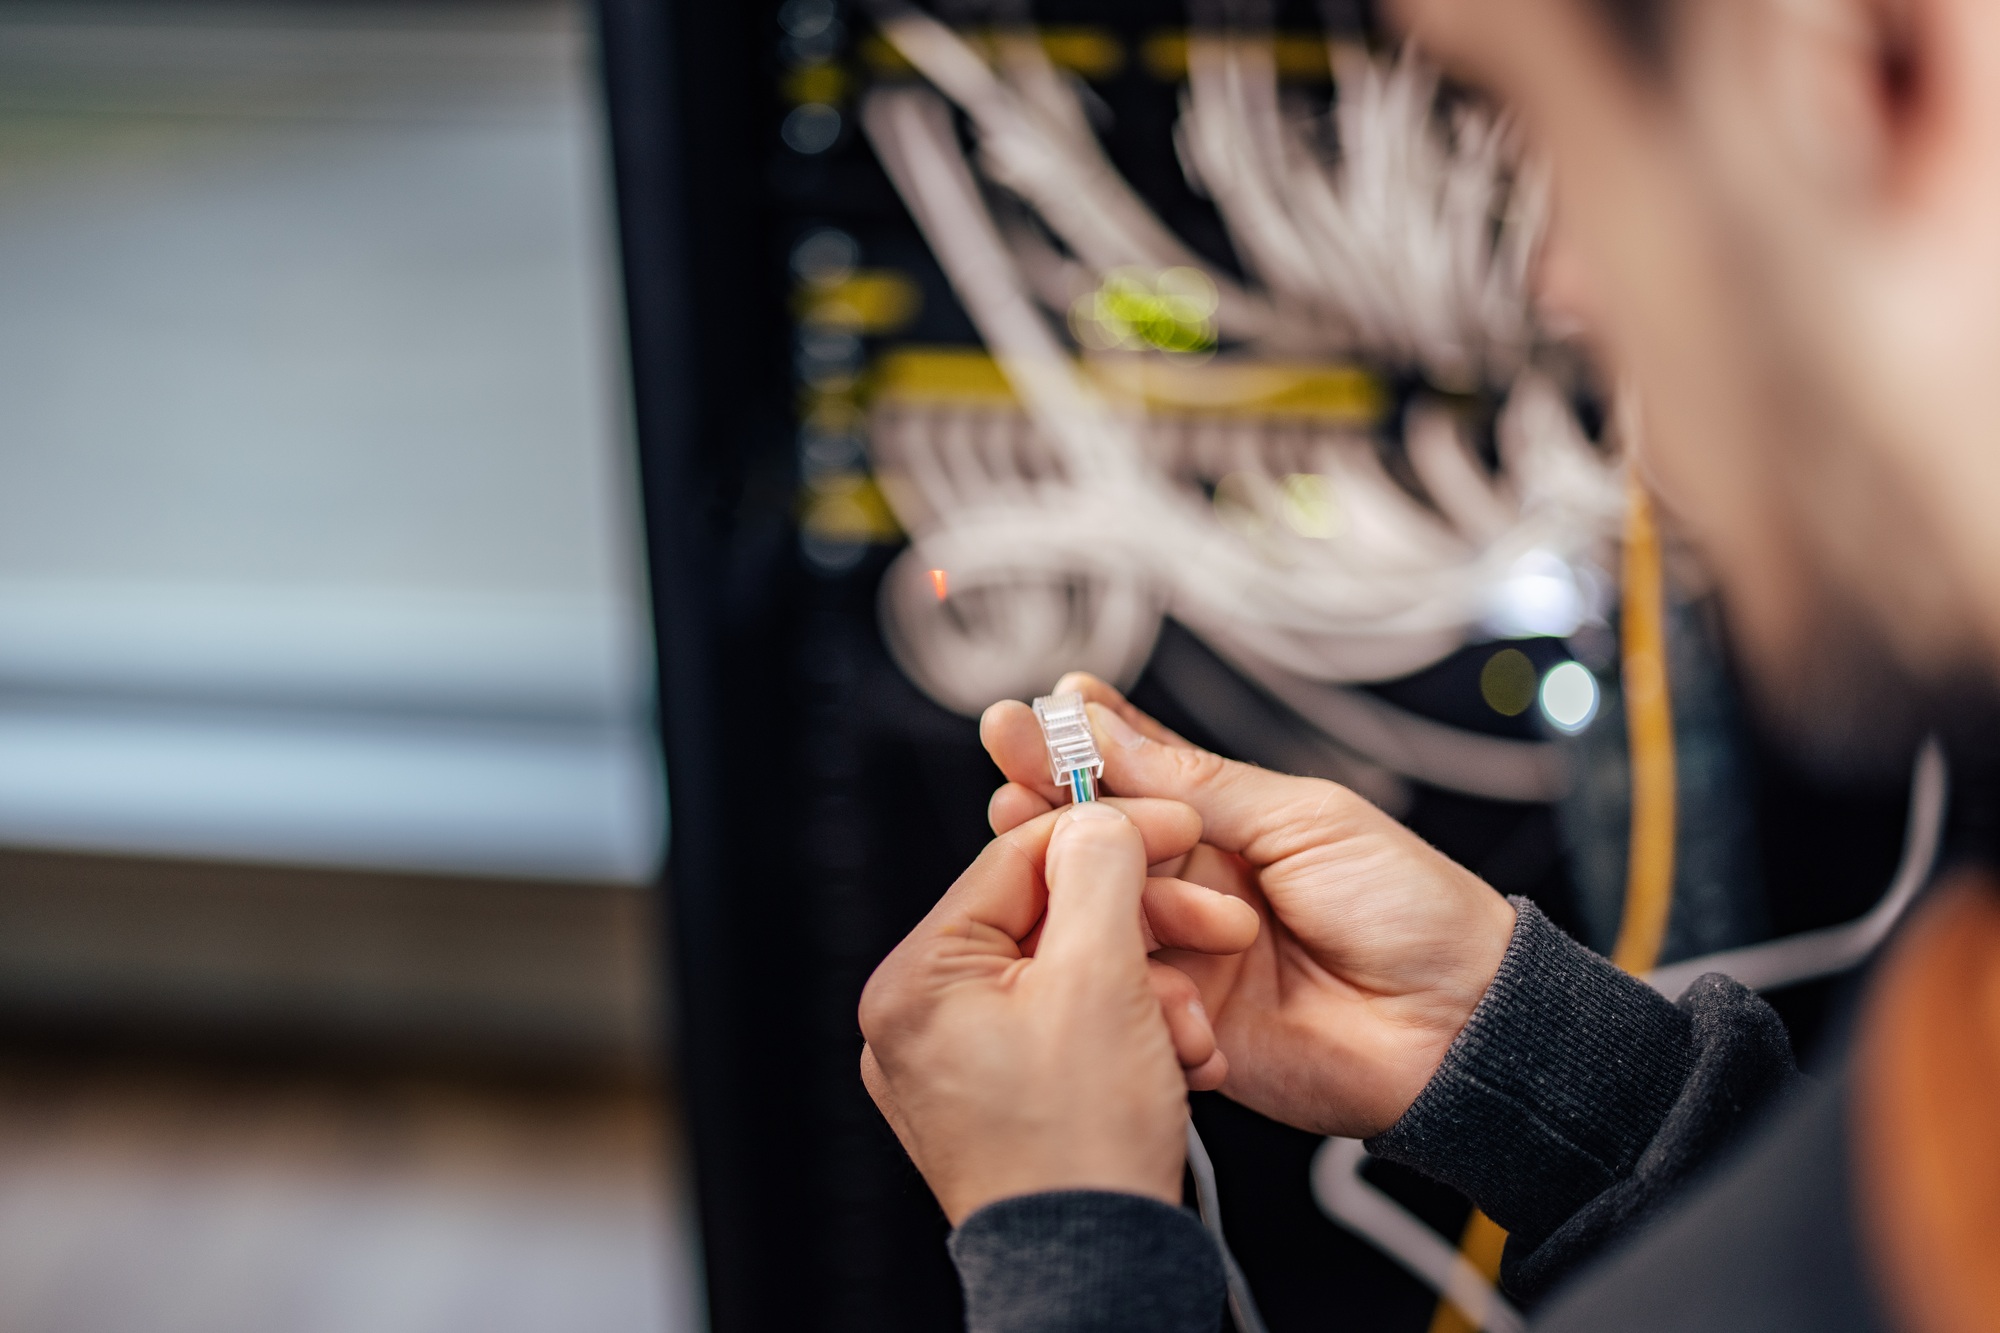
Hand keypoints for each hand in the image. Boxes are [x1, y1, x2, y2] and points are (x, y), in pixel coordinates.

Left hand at [859, 799, 1258, 1223]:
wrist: (1098, 1273)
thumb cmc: (1081, 1152)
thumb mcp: (1102, 981)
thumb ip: (1099, 875)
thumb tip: (1096, 819)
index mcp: (919, 979)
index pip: (1018, 859)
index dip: (1109, 833)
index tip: (1173, 825)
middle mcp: (921, 1020)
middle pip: (1051, 920)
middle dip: (1142, 937)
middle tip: (1208, 932)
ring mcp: (957, 1064)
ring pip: (1071, 975)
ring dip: (1148, 993)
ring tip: (1184, 1037)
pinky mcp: (999, 1099)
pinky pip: (1069, 1028)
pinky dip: (1130, 1034)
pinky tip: (1172, 1063)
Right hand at [982, 675, 1516, 1138]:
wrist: (1464, 1027)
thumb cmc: (1411, 909)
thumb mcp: (1303, 819)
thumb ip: (1196, 785)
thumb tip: (1100, 726)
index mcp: (1228, 823)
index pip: (1130, 775)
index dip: (1072, 748)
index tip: (1021, 719)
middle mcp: (1194, 884)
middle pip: (1094, 844)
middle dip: (1045, 813)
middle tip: (1011, 788)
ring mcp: (1184, 956)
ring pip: (1095, 915)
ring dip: (1078, 888)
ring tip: (1070, 863)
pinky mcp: (1182, 1025)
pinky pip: (1121, 996)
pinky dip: (1110, 970)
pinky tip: (1107, 946)